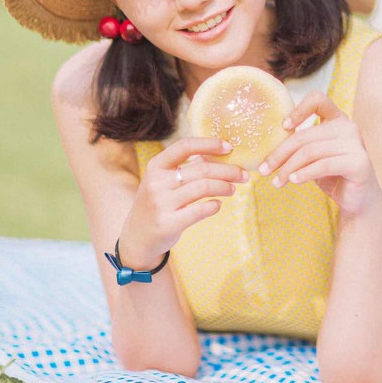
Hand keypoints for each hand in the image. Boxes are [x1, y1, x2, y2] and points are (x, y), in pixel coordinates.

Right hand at [119, 136, 248, 268]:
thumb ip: (187, 167)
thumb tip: (221, 155)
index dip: (209, 144)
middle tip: (243, 174)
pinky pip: (200, 211)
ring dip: (224, 187)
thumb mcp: (164, 181)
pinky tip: (218, 205)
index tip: (229, 148)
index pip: (185, 146)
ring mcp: (161, 203)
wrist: (137, 238)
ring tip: (233, 189)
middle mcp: (157, 182)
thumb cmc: (158, 203)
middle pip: (202, 169)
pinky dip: (214, 206)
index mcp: (156, 166)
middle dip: (228, 170)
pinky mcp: (168, 224)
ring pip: (204, 187)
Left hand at [258, 90, 381, 218]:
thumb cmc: (333, 175)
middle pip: (305, 135)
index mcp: (337, 119)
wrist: (358, 200)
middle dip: (280, 154)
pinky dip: (304, 174)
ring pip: (311, 151)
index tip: (284, 127)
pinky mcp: (359, 162)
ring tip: (276, 182)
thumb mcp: (314, 156)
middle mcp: (348, 127)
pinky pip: (323, 165)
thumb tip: (266, 145)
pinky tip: (294, 181)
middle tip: (264, 170)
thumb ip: (301, 144)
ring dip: (288, 168)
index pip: (318, 99)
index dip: (298, 110)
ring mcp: (356, 144)